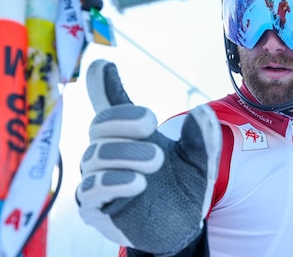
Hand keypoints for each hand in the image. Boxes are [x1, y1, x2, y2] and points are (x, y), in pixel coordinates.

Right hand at [76, 60, 221, 254]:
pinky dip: (112, 182)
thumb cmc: (183, 187)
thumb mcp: (199, 160)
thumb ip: (201, 137)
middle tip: (150, 122)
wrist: (181, 228)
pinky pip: (90, 190)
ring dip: (124, 154)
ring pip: (95, 156)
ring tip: (155, 160)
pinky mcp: (95, 207)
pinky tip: (138, 183)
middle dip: (122, 119)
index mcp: (131, 135)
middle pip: (99, 124)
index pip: (111, 104)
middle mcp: (109, 152)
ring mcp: (99, 178)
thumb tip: (201, 112)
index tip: (104, 64)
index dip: (103, 83)